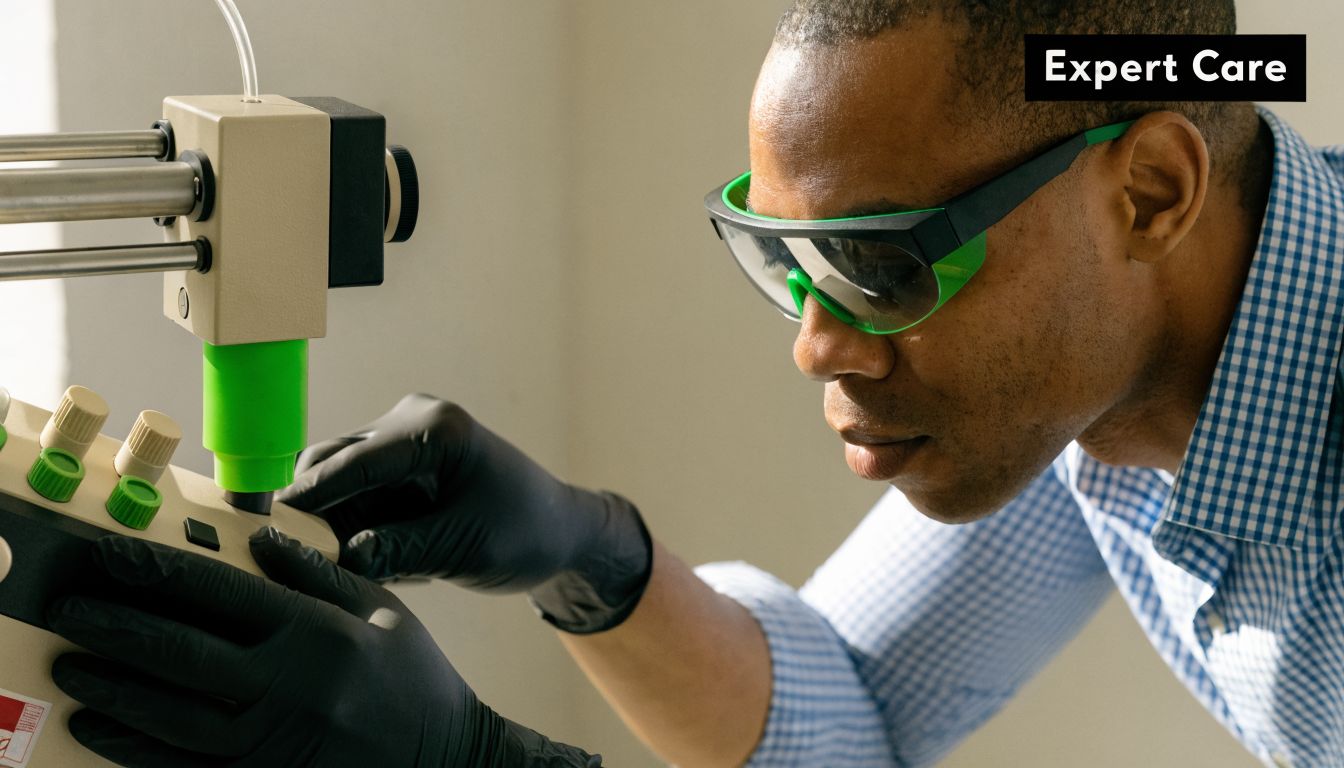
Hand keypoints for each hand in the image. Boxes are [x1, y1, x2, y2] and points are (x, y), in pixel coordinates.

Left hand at [47, 530, 600, 767]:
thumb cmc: (414, 681)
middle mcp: (286, 688)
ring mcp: (268, 743)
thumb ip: (318, 575)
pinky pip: (179, 767)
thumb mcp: (382, 612)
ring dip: (111, 686)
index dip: (156, 571)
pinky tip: (98, 727)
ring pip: (168, 714)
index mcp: (316, 635)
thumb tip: (259, 539)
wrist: (443, 762)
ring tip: (69, 663)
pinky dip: (131, 747)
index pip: (219, 593)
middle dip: (114, 626)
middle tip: (67, 607)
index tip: (109, 556)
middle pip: (180, 652)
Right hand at [276, 393, 651, 632]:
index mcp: (437, 430)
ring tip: (359, 566)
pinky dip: (355, 523)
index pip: (355, 460)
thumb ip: (400, 550)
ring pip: (338, 478)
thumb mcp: (463, 549)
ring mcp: (404, 437)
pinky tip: (380, 556)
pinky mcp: (398, 461)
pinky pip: (356, 492)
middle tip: (298, 561)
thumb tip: (338, 557)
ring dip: (336, 521)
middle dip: (315, 511)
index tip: (266, 525)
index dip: (308, 495)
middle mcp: (414, 421)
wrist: (559, 530)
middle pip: (333, 461)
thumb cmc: (524, 534)